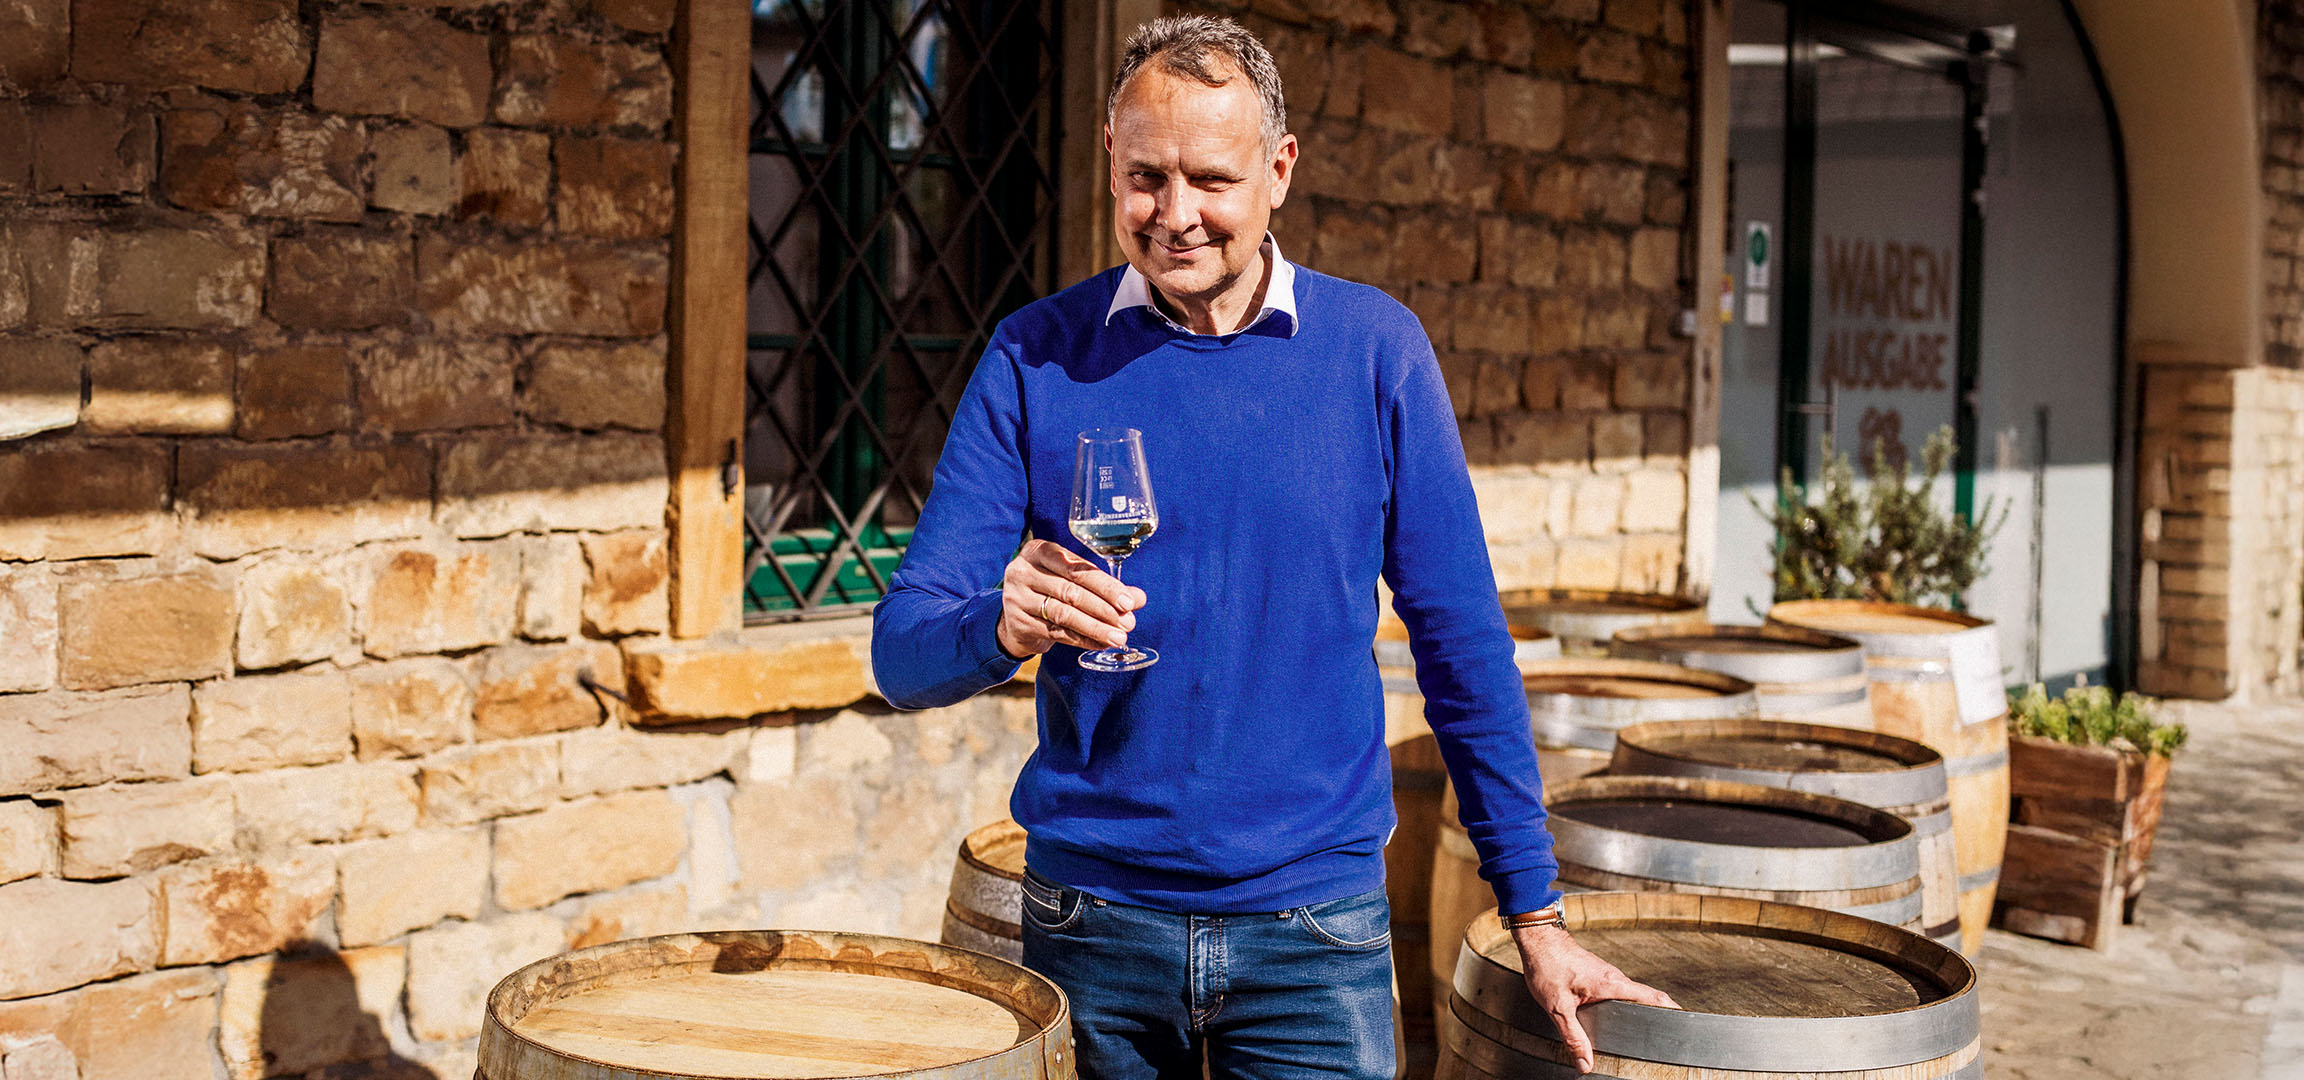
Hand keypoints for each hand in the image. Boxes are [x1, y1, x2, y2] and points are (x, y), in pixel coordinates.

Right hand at [995, 539, 1145, 657]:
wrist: (1016, 614)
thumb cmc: (1051, 588)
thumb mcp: (1073, 578)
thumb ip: (1104, 585)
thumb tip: (1138, 598)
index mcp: (1039, 551)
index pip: (1076, 568)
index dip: (1105, 585)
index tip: (1129, 601)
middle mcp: (1024, 571)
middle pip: (1071, 591)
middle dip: (1104, 609)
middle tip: (1129, 622)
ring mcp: (1017, 598)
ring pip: (1064, 614)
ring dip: (1096, 627)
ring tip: (1119, 636)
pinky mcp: (1019, 623)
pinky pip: (1057, 633)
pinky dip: (1082, 639)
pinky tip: (1101, 643)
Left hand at [1513, 924, 1678, 1074]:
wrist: (1539, 939)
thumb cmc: (1547, 965)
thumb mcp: (1558, 1008)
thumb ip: (1573, 1037)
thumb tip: (1585, 1062)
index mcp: (1611, 984)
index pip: (1652, 997)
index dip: (1670, 1009)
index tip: (1685, 1021)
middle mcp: (1614, 978)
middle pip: (1645, 998)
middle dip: (1658, 1015)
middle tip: (1665, 1036)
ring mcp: (1606, 975)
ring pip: (1629, 995)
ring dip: (1638, 1010)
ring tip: (1643, 1032)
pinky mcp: (1596, 975)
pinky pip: (1616, 992)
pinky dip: (1622, 1005)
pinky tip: (1615, 1019)